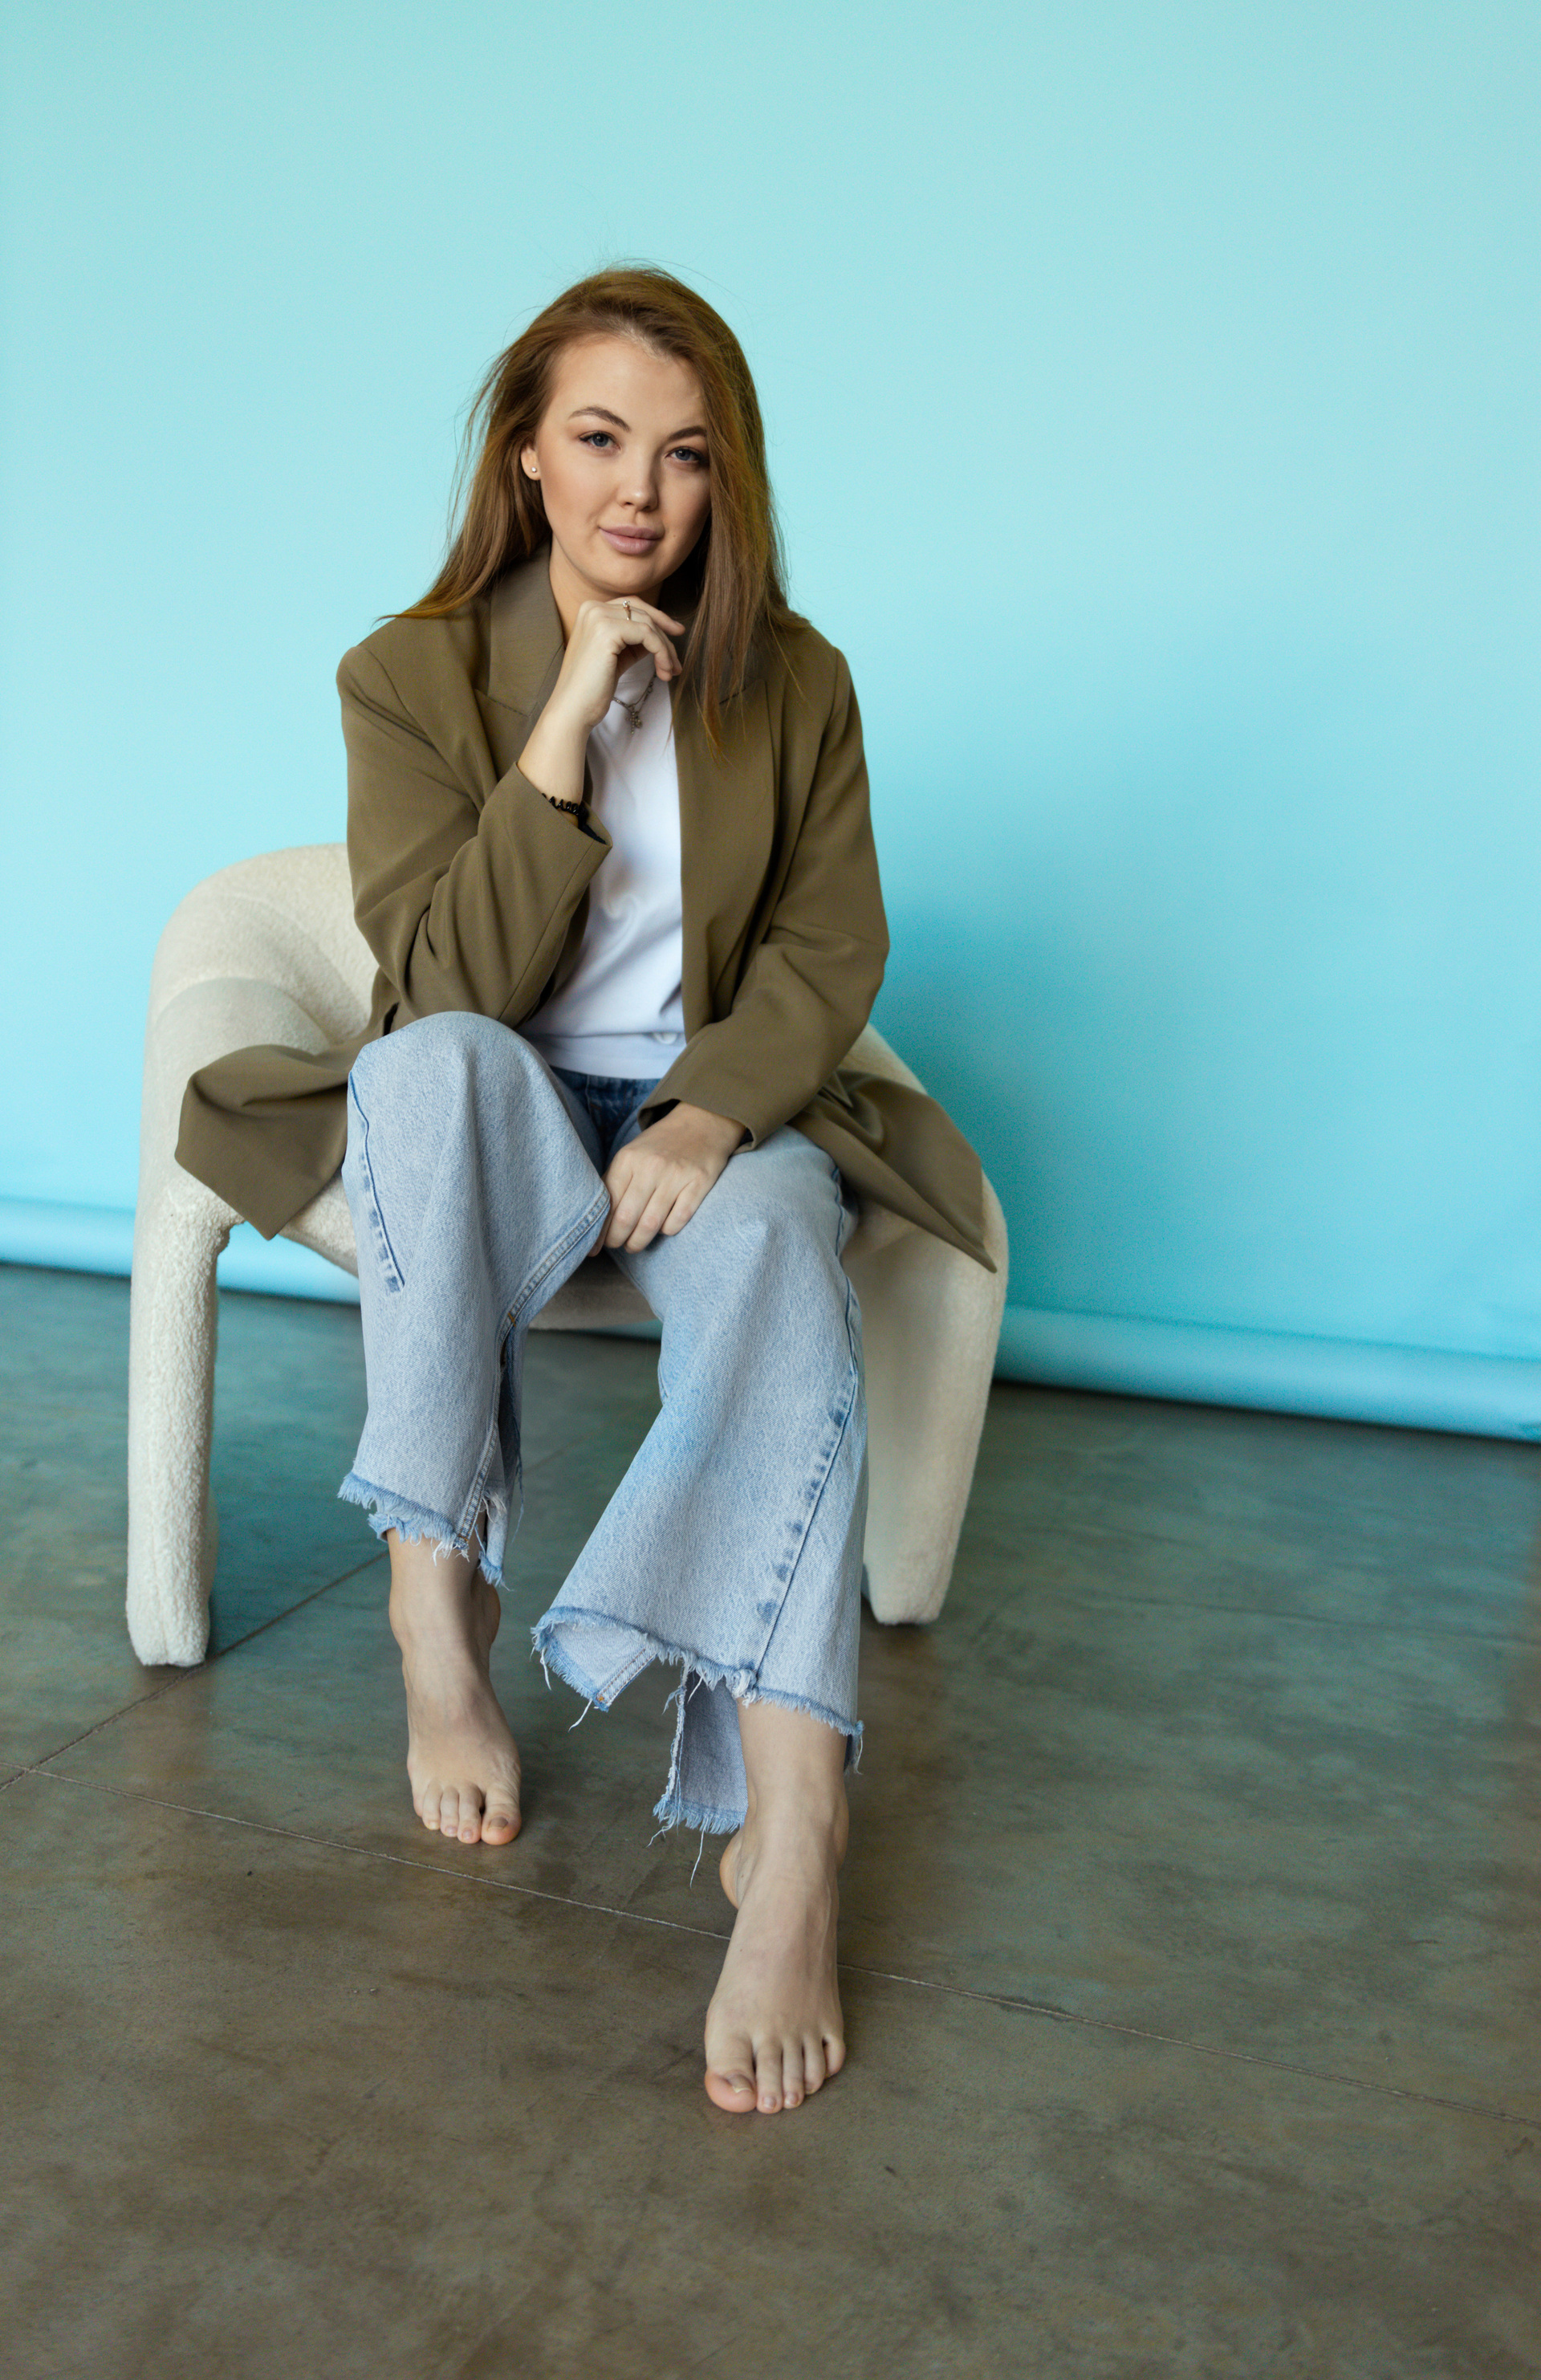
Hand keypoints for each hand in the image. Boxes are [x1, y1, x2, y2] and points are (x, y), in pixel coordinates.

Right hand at [519, 597, 683, 809]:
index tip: (676, 634)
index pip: (632, 605)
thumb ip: (634, 641)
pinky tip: (664, 670)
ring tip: (671, 672)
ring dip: (666, 649)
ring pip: (648, 625)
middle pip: (642, 612)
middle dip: (665, 635)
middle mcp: (593, 608)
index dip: (657, 618)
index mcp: (591, 610)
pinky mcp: (608, 632)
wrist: (573, 709)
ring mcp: (599, 617)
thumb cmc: (593, 688)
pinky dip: (662, 653)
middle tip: (678, 660)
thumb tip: (662, 635)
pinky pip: (648, 635)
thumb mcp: (617, 656)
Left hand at [602, 1101, 745, 1252]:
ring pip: (651, 1225)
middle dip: (617, 1240)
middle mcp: (651, 1167)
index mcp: (628, 1159)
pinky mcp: (699, 1184)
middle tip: (616, 1245)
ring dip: (639, 1242)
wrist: (702, 1122)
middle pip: (626, 1218)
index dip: (599, 1231)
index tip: (596, 1245)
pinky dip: (667, 1231)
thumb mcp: (632, 1155)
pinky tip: (662, 1228)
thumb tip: (598, 1221)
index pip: (607, 1204)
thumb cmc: (661, 1145)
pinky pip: (677, 1221)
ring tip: (634, 1245)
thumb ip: (615, 1182)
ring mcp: (676, 1176)